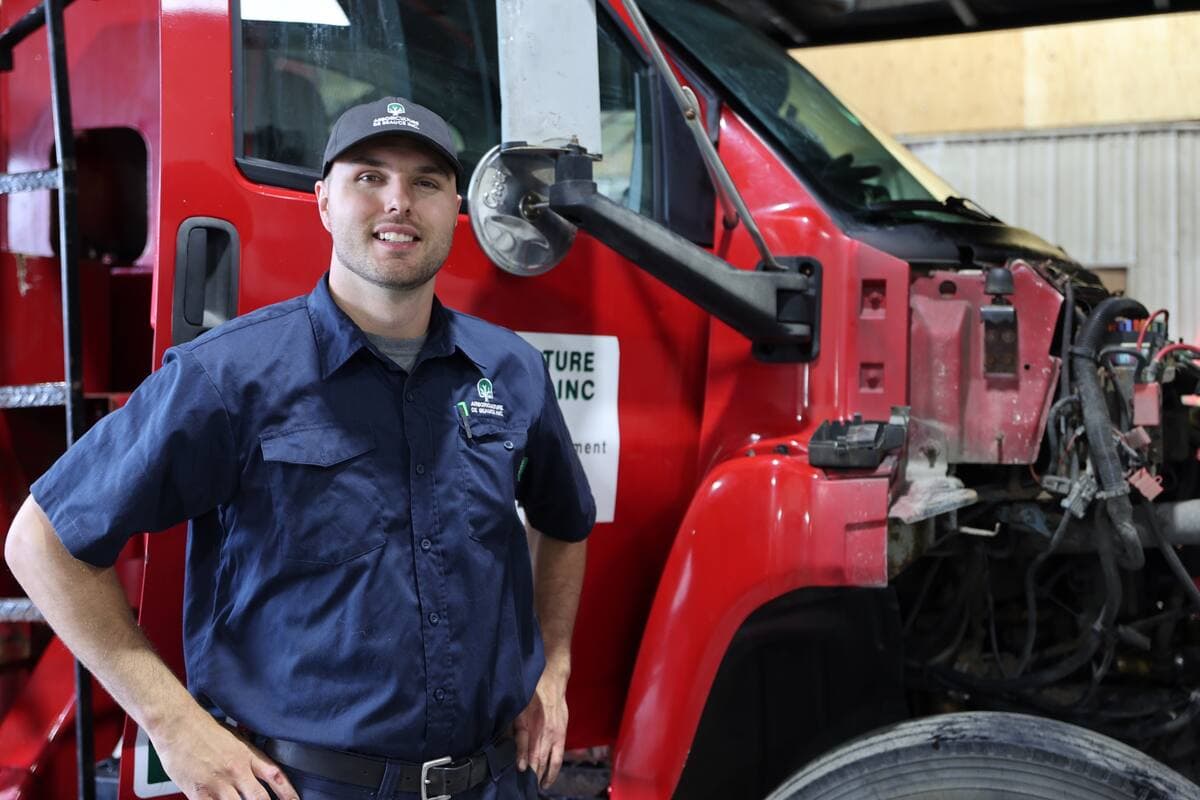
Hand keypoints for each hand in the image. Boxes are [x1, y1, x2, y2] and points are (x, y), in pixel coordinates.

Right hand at [152, 710, 298, 799]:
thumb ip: (248, 757)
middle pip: (260, 798)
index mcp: (247, 756)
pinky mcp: (199, 793)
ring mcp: (218, 783)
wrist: (178, 725)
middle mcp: (236, 771)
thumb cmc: (204, 730)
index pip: (275, 776)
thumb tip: (260, 772)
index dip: (288, 793)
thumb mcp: (236, 739)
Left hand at [513, 666, 568, 788]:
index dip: (523, 767)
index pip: (527, 754)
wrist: (552, 679)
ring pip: (550, 762)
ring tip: (538, 787)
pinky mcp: (562, 734)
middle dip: (533, 776)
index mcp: (531, 727)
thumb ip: (517, 734)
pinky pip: (559, 756)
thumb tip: (517, 756)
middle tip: (526, 788)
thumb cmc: (531, 693)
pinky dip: (554, 769)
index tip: (519, 777)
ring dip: (544, 776)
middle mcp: (545, 733)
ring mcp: (555, 735)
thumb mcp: (518, 712)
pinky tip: (548, 778)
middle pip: (538, 761)